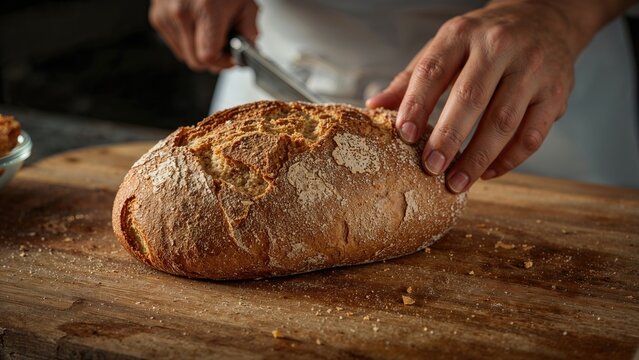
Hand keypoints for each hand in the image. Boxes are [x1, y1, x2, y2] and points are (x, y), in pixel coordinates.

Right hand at [149, 0, 257, 71]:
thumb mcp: (244, 1)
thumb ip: (249, 29)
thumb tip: (250, 49)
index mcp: (205, 9)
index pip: (208, 56)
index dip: (223, 62)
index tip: (232, 57)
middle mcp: (181, 13)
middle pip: (195, 61)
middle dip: (214, 59)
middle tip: (225, 46)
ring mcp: (165, 15)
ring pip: (184, 55)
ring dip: (199, 50)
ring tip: (211, 31)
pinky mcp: (156, 17)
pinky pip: (175, 44)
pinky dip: (188, 41)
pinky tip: (198, 25)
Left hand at [367, 1, 584, 192]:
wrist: (544, 18)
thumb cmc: (483, 40)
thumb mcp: (445, 47)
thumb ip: (412, 79)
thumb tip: (374, 107)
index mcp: (462, 34)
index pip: (433, 71)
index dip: (416, 104)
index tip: (402, 135)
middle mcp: (499, 47)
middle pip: (471, 98)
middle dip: (448, 138)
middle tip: (430, 168)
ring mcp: (532, 69)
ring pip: (504, 121)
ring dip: (478, 158)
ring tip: (456, 182)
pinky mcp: (556, 92)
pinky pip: (532, 134)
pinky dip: (509, 159)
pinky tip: (488, 172)